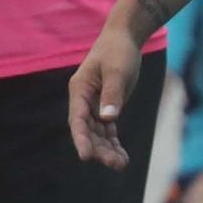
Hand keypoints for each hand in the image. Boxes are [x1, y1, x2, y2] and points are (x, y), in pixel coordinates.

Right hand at [68, 23, 141, 168]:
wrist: (124, 38)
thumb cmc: (118, 50)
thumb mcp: (117, 70)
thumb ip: (112, 94)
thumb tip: (108, 119)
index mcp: (80, 89)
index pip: (78, 119)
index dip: (81, 139)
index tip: (85, 156)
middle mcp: (83, 100)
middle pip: (88, 130)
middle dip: (99, 149)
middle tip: (116, 164)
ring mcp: (94, 104)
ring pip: (98, 133)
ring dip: (107, 149)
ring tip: (122, 164)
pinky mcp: (106, 106)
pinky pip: (108, 130)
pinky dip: (114, 143)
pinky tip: (123, 156)